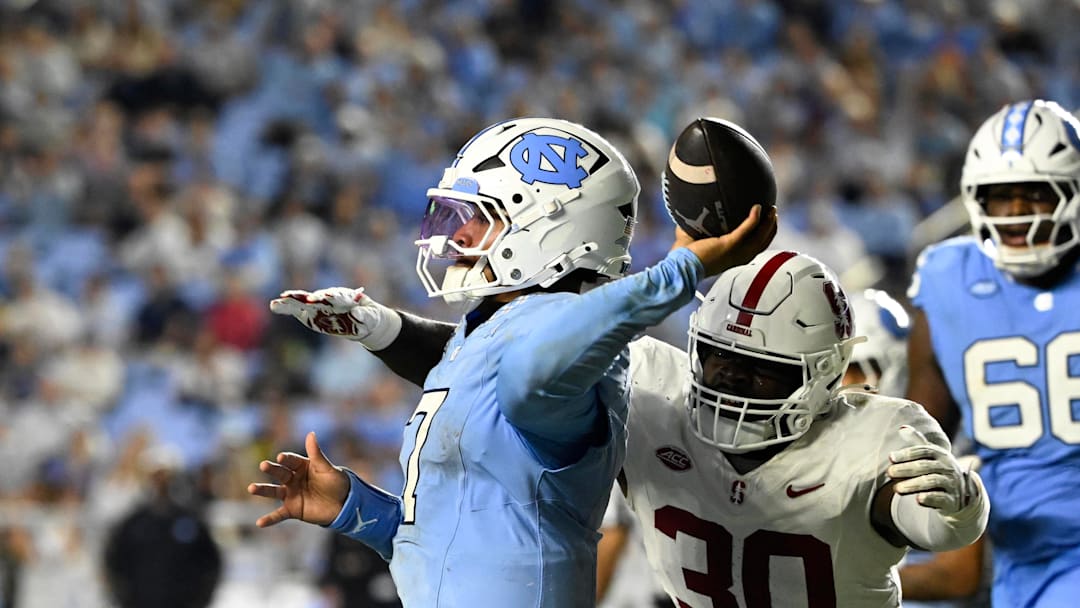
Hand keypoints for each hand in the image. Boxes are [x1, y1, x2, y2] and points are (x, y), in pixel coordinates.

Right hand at [248, 431, 350, 527]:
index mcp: (301, 466)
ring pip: (274, 492)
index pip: (292, 460)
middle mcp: (293, 479)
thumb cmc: (336, 483)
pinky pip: (279, 515)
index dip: (287, 459)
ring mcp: (291, 494)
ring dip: (263, 490)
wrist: (344, 504)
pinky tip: (260, 523)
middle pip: (280, 473)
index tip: (281, 457)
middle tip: (263, 465)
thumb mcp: (327, 469)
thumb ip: (317, 454)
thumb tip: (311, 433)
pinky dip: (270, 519)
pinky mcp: (292, 509)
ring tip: (251, 488)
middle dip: (272, 470)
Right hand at [270, 286, 401, 349]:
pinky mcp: (311, 313)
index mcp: (345, 297)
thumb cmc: (369, 317)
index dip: (332, 296)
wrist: (362, 321)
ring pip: (304, 302)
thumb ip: (364, 315)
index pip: (337, 295)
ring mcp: (319, 305)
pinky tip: (274, 305)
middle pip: (317, 296)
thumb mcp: (371, 317)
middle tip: (297, 297)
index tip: (325, 297)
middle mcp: (330, 298)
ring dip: (292, 301)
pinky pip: (296, 310)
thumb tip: (357, 313)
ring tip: (279, 301)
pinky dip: (286, 307)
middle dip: (307, 297)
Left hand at [675, 204, 777, 276]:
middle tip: (773, 212)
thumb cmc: (684, 257)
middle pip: (763, 242)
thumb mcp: (695, 239)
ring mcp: (735, 252)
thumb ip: (697, 228)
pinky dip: (754, 219)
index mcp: (733, 258)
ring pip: (761, 237)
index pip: (755, 247)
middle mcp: (738, 257)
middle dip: (771, 227)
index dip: (764, 235)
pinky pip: (747, 230)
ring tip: (771, 209)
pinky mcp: (729, 245)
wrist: (679, 267)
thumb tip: (690, 214)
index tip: (767, 222)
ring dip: (768, 222)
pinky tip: (757, 208)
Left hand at [887, 426, 981, 516]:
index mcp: (940, 454)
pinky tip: (918, 500)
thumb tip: (902, 427)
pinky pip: (942, 498)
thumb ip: (917, 441)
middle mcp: (947, 467)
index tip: (890, 457)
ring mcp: (951, 483)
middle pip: (925, 466)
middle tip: (889, 473)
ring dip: (913, 485)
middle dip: (906, 469)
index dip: (906, 454)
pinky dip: (930, 499)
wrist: (963, 492)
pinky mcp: (953, 499)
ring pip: (932, 481)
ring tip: (897, 489)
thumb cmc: (939, 469)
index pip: (922, 451)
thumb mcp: (931, 454)